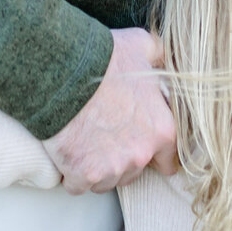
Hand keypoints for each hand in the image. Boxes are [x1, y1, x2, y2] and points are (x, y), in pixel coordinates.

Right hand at [43, 28, 177, 193]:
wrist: (63, 72)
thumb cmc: (103, 58)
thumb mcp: (141, 45)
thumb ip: (158, 56)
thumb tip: (165, 57)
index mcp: (161, 129)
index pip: (168, 161)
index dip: (153, 154)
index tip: (139, 146)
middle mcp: (140, 154)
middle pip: (133, 172)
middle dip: (120, 159)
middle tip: (103, 134)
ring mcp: (112, 168)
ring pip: (106, 181)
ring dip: (96, 168)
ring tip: (83, 140)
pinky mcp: (83, 174)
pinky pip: (78, 185)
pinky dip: (71, 173)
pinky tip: (67, 151)